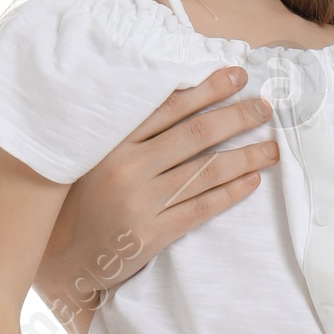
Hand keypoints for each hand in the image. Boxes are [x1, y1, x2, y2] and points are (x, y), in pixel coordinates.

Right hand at [34, 68, 280, 333]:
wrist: (61, 258)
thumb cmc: (82, 201)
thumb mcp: (95, 158)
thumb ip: (131, 134)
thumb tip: (182, 101)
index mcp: (113, 142)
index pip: (170, 107)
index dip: (207, 89)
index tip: (238, 75)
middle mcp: (127, 168)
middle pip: (195, 135)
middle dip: (236, 117)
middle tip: (265, 108)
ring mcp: (140, 202)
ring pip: (205, 171)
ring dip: (245, 157)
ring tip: (272, 148)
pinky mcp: (151, 234)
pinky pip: (201, 208)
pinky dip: (230, 193)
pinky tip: (252, 181)